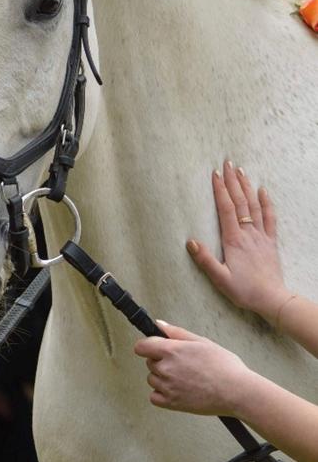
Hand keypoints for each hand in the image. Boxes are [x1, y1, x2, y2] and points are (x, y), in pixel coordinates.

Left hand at [133, 320, 257, 415]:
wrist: (236, 391)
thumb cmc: (224, 366)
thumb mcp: (202, 342)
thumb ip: (177, 333)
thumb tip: (159, 324)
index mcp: (172, 351)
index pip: (141, 347)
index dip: (148, 346)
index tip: (155, 348)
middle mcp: (166, 369)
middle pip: (149, 363)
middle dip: (161, 361)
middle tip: (182, 364)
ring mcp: (167, 387)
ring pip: (152, 379)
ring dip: (162, 378)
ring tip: (185, 378)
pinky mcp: (171, 404)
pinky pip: (154, 397)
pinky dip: (162, 394)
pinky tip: (178, 390)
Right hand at [186, 161, 288, 322]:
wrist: (271, 298)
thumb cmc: (244, 290)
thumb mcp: (220, 279)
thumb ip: (205, 260)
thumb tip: (190, 242)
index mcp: (234, 240)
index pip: (226, 209)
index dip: (220, 190)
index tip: (215, 174)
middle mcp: (248, 233)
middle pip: (239, 202)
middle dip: (232, 181)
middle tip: (227, 163)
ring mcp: (261, 235)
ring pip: (253, 206)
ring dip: (247, 187)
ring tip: (241, 171)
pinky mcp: (270, 241)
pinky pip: (269, 217)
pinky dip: (266, 202)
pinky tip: (263, 191)